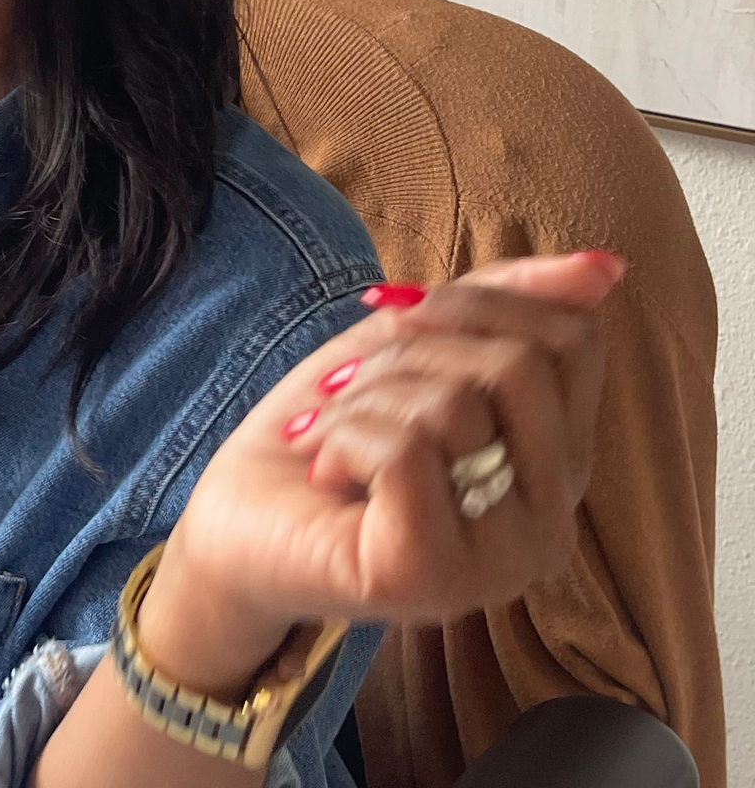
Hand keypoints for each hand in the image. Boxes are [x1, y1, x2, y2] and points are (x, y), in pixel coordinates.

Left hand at [137, 251, 614, 695]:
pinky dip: (344, 438)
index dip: (474, 304)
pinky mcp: (436, 577)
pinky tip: (328, 473)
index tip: (395, 326)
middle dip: (411, 351)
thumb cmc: (327, 430)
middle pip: (521, 365)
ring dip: (365, 400)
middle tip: (352, 391)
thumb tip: (607, 266)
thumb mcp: (411, 346)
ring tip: (333, 440)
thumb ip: (502, 304)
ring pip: (456, 406)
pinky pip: (406, 450)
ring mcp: (502, 561)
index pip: (572, 340)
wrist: (236, 519)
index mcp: (557, 462)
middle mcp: (553, 523)